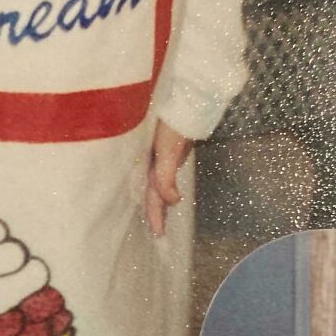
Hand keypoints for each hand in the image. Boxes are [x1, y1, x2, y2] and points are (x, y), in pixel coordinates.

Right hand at [144, 120, 192, 237]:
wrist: (185, 101)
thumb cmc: (173, 125)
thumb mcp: (167, 152)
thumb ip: (165, 178)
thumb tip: (172, 201)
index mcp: (150, 166)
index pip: (152, 197)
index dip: (155, 215)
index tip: (159, 235)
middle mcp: (153, 165)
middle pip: (152, 194)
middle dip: (155, 213)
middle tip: (159, 234)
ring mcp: (160, 159)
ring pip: (156, 186)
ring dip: (158, 202)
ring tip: (161, 217)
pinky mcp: (168, 153)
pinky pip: (162, 176)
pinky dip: (164, 187)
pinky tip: (168, 191)